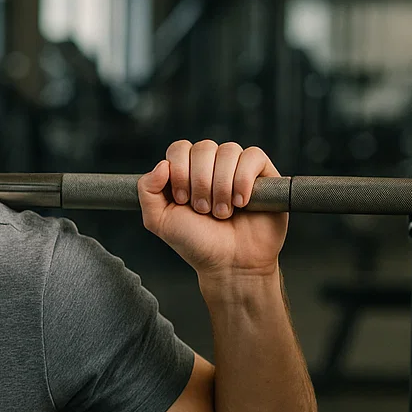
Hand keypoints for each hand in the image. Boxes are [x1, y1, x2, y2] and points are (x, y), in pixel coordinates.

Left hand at [137, 140, 287, 279]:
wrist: (230, 263)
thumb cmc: (196, 242)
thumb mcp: (160, 220)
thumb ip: (147, 190)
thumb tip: (162, 164)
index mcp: (186, 171)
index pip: (179, 148)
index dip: (179, 171)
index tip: (182, 200)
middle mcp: (212, 165)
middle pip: (203, 148)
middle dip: (200, 182)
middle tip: (203, 210)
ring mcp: (238, 167)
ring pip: (228, 151)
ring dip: (221, 185)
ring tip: (222, 212)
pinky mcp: (263, 173)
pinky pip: (253, 156)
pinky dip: (243, 180)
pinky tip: (241, 203)